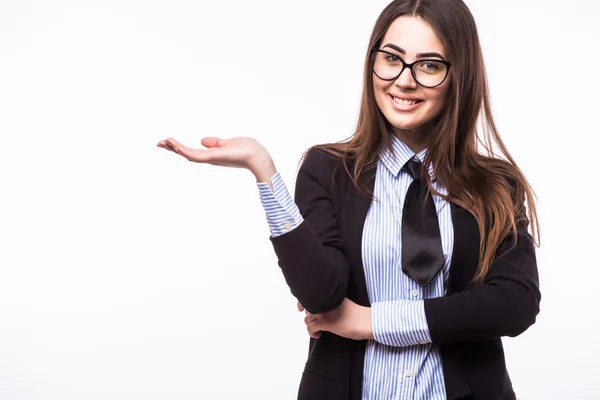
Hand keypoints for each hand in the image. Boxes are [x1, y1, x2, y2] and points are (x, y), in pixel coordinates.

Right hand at [157, 137, 275, 180]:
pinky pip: (193, 155)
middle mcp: (209, 158)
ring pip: (187, 154)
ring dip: (175, 148)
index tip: (168, 141)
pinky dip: (183, 150)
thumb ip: (215, 142)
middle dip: (172, 148)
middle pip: (186, 153)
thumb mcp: (228, 142)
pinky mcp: (212, 158)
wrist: (257, 156)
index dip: (179, 147)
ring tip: (163, 142)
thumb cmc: (247, 149)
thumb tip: (202, 140)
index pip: (192, 151)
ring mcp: (210, 159)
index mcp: (212, 154)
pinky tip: (174, 144)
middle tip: (158, 143)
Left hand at [297, 298, 373, 340]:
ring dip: (310, 325)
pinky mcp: (326, 323)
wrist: (367, 321)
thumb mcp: (343, 304)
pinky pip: (310, 328)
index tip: (301, 308)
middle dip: (309, 315)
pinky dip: (312, 333)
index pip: (310, 295)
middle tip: (315, 321)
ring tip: (318, 329)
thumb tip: (322, 308)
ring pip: (307, 318)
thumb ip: (332, 303)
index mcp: (331, 295)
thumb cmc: (358, 314)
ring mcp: (325, 312)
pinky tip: (319, 335)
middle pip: (307, 307)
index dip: (302, 302)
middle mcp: (326, 301)